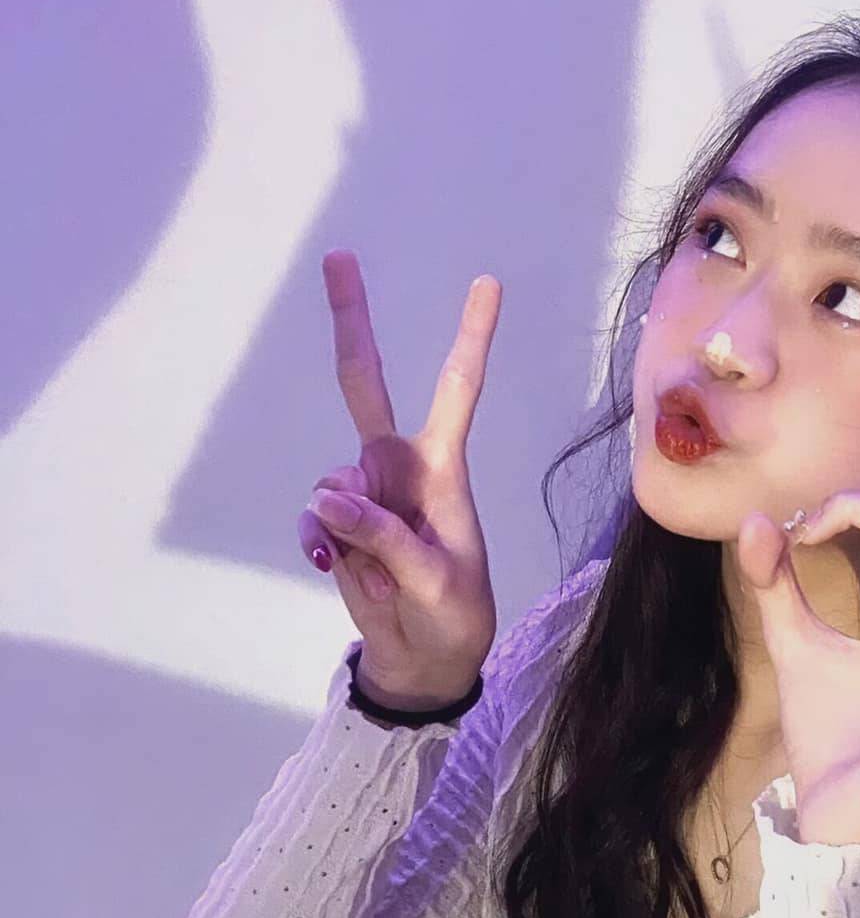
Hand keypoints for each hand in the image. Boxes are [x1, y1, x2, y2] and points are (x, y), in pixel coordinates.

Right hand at [296, 250, 502, 706]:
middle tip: (338, 256)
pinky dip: (317, 543)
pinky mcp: (336, 524)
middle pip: (366, 383)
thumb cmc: (454, 615)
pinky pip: (313, 519)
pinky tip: (331, 569)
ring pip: (329, 479)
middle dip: (353, 322)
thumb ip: (382, 536)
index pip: (457, 390)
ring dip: (339, 524)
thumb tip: (327, 496)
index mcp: (442, 468)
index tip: (487, 282)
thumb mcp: (434, 581)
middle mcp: (399, 466)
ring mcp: (364, 492)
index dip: (472, 337)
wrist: (426, 661)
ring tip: (377, 572)